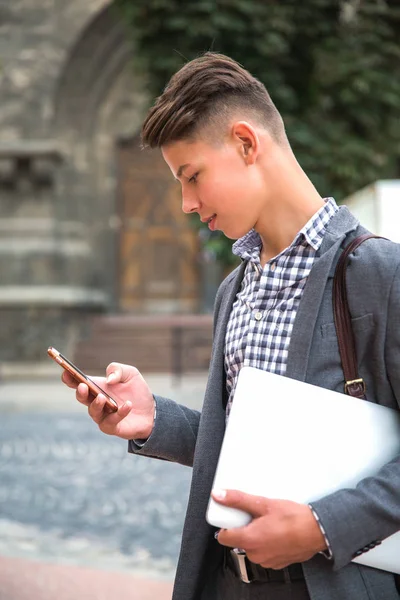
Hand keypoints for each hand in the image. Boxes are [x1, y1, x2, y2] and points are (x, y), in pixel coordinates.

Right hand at [62, 363, 154, 439]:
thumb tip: (109, 379)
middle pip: (81, 397)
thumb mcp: (130, 374)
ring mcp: (102, 415)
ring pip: (93, 411)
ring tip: (102, 397)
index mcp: (96, 387)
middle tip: (83, 386)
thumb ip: (118, 370)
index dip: (70, 378)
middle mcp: (96, 401)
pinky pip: (111, 421)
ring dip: (96, 404)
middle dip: (80, 392)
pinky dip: (120, 412)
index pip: (78, 382)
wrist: (151, 411)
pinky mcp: (112, 427)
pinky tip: (128, 405)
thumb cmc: (137, 391)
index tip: (65, 372)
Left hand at [212, 489, 326, 568]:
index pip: (223, 537)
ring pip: (253, 546)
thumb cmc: (293, 518)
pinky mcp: (277, 563)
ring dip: (257, 536)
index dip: (226, 525)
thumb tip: (219, 495)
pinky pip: (265, 552)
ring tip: (270, 523)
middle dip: (245, 528)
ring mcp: (267, 561)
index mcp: (249, 540)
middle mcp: (255, 554)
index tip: (233, 517)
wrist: (317, 531)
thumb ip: (238, 500)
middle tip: (257, 515)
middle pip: (239, 540)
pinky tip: (277, 532)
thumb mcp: (263, 503)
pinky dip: (268, 543)